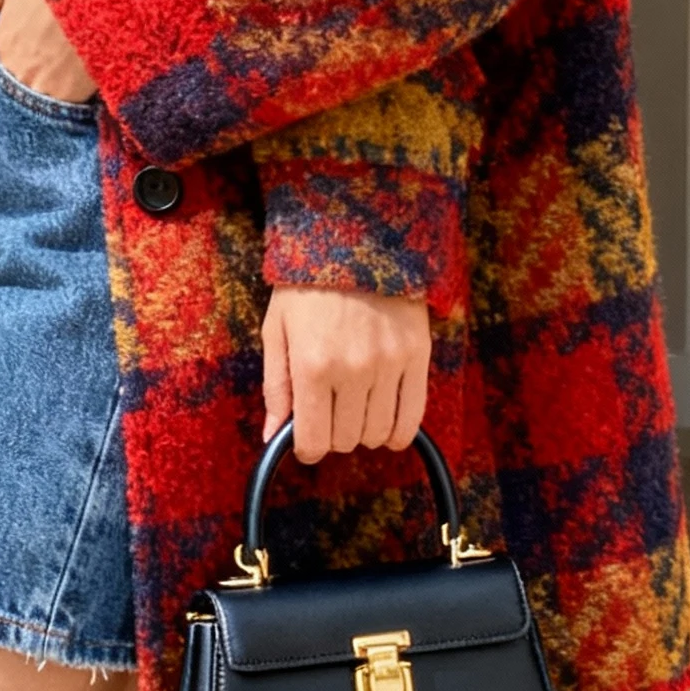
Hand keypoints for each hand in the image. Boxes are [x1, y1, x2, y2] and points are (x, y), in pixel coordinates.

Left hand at [262, 286, 430, 464]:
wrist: (356, 240)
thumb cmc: (307, 287)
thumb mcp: (276, 330)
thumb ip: (275, 387)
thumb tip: (271, 437)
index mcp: (312, 366)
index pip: (313, 440)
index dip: (307, 449)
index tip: (306, 442)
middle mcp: (353, 370)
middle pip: (346, 440)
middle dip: (333, 437)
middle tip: (329, 416)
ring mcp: (389, 364)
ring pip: (377, 433)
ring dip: (363, 433)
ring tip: (355, 411)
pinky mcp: (418, 356)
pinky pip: (412, 417)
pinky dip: (398, 432)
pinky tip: (386, 427)